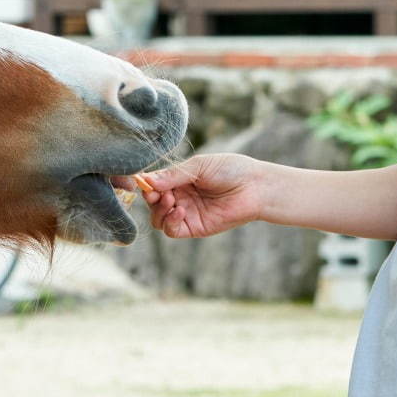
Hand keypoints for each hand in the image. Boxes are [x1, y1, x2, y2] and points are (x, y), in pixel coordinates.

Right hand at [138, 153, 264, 238]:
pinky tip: (180, 211)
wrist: (254, 187)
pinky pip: (172, 230)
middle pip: (152, 203)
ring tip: (170, 200)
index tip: (142, 181)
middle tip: (155, 193)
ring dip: (158, 211)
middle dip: (150, 198)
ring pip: (158, 219)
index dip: (146, 184)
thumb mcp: (198, 166)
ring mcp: (186, 213)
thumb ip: (173, 175)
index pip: (154, 184)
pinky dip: (170, 222)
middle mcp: (180, 196)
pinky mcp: (194, 228)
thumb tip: (147, 181)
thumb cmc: (230, 170)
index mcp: (180, 179)